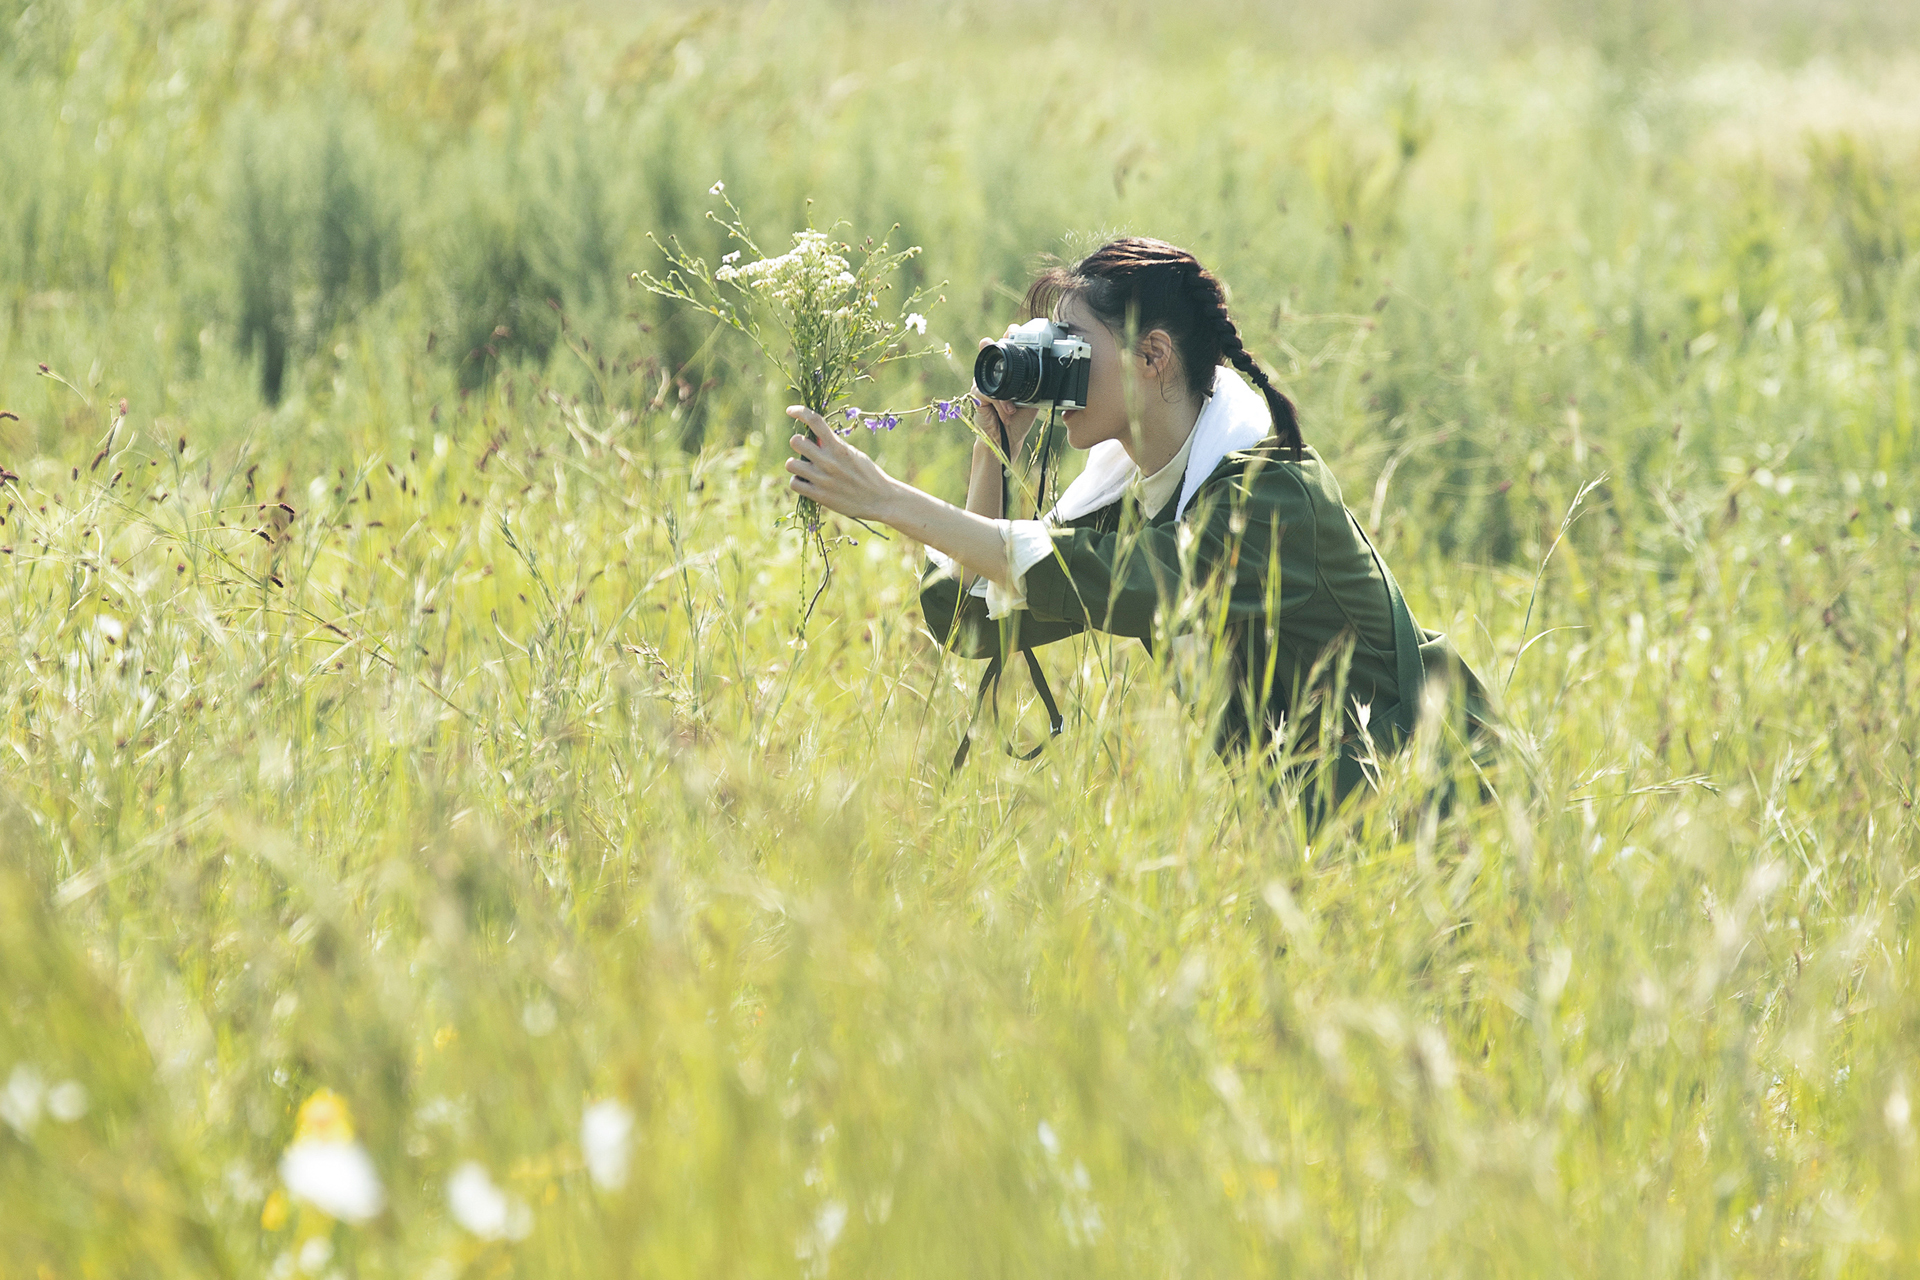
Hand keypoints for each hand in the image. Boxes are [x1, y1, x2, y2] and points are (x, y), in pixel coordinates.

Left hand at [785, 407, 902, 522]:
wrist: (880, 500)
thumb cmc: (868, 474)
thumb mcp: (854, 454)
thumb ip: (834, 445)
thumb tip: (814, 437)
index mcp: (839, 447)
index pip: (815, 421)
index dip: (800, 412)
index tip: (791, 411)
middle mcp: (829, 461)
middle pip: (795, 442)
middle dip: (798, 443)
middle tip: (806, 450)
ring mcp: (822, 479)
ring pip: (791, 464)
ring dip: (796, 464)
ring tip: (805, 468)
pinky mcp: (819, 496)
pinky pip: (794, 483)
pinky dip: (798, 481)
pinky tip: (806, 482)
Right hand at [971, 329, 1040, 462]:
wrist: (1008, 438)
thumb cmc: (1020, 417)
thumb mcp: (1033, 398)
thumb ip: (1037, 385)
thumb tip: (1054, 371)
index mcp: (1007, 372)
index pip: (1006, 348)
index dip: (1009, 336)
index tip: (1015, 329)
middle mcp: (993, 374)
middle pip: (990, 350)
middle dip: (996, 343)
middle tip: (1006, 336)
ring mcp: (983, 383)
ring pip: (990, 373)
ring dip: (1004, 386)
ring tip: (1013, 402)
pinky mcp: (977, 396)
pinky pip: (989, 393)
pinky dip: (1001, 404)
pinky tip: (1009, 412)